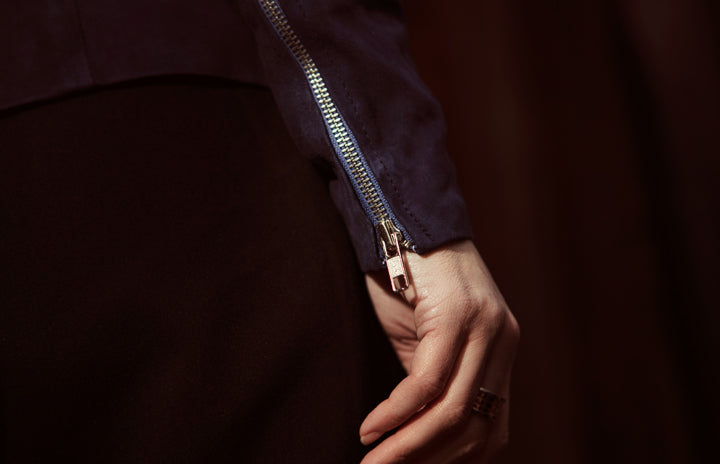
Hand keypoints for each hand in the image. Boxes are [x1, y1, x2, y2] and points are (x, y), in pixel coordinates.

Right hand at [359, 240, 518, 462]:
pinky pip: (426, 381)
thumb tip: (416, 434)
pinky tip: (370, 427)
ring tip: (372, 462)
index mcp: (500, 353)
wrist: (403, 220)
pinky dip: (395, 413)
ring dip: (406, 447)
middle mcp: (502, 343)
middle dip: (423, 461)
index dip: (451, 463)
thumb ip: (432, 383)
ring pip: (451, 412)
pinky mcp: (457, 315)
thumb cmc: (408, 280)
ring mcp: (485, 328)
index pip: (490, 431)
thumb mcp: (424, 341)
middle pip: (473, 430)